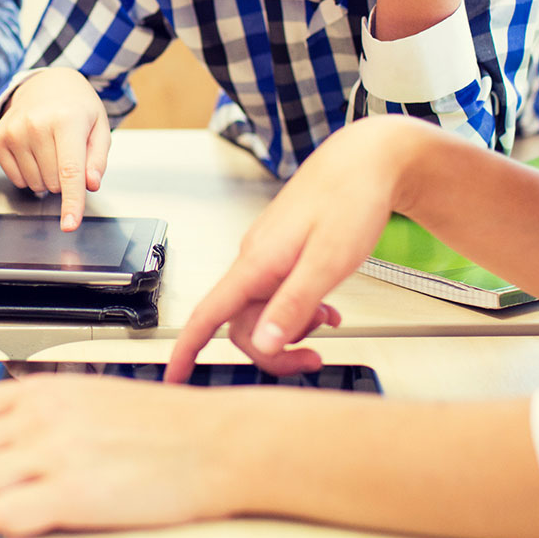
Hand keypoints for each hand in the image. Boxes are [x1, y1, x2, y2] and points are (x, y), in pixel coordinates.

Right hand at [0, 69, 110, 230]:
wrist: (44, 83)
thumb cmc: (75, 107)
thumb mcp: (98, 127)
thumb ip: (98, 159)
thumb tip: (89, 185)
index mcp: (67, 119)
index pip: (70, 171)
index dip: (72, 201)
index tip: (69, 224)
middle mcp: (36, 124)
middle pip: (54, 182)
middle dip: (65, 178)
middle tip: (66, 152)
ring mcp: (13, 131)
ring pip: (35, 184)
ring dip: (47, 177)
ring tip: (50, 149)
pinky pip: (16, 179)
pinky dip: (29, 174)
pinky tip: (34, 151)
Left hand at [0, 374, 241, 536]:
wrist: (217, 442)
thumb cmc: (163, 425)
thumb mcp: (87, 395)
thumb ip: (36, 409)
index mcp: (38, 391)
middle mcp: (37, 418)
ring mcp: (53, 454)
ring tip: (12, 505)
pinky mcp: (72, 495)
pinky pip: (2, 515)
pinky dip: (7, 523)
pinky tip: (34, 518)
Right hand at [166, 116, 438, 381]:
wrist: (365, 159)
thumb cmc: (350, 199)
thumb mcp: (329, 260)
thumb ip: (295, 303)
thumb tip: (266, 343)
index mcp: (257, 261)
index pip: (209, 312)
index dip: (187, 348)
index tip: (173, 378)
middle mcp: (255, 258)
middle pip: (243, 324)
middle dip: (275, 350)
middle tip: (315, 358)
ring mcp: (268, 255)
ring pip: (264, 311)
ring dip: (294, 327)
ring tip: (330, 320)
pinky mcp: (283, 253)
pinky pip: (279, 294)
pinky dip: (301, 310)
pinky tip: (327, 308)